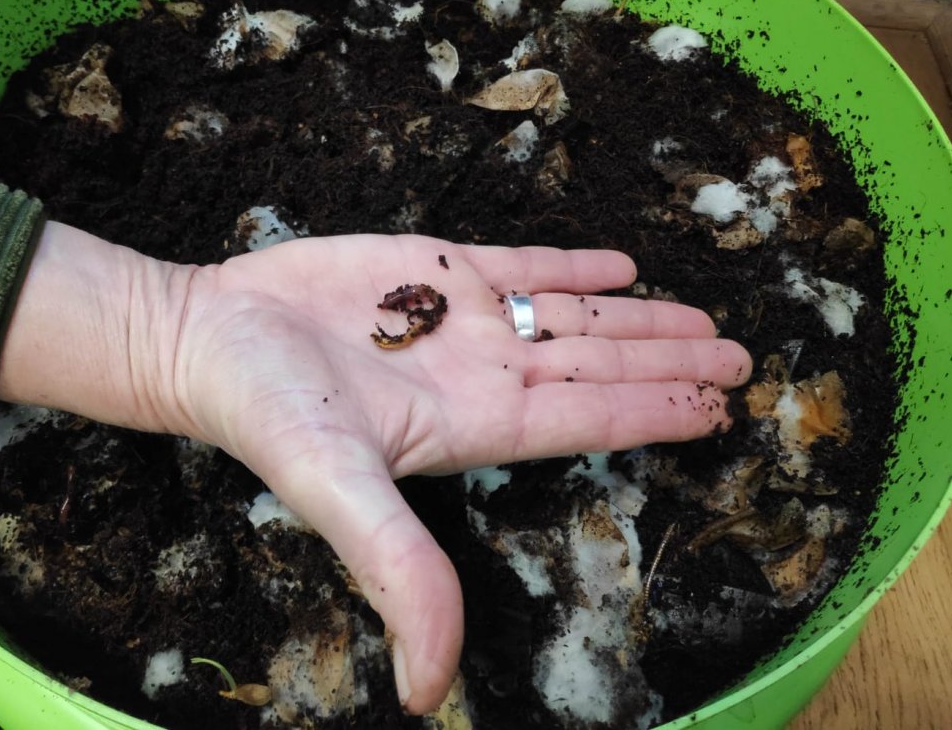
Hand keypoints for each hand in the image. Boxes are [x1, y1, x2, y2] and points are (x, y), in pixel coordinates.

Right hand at [0, 224, 750, 713]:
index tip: (720, 406)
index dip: (655, 412)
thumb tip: (430, 694)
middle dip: (672, 362)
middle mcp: (483, 372)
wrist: (207, 339)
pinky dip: (573, 265)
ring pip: (573, 315)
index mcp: (475, 425)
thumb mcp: (337, 494)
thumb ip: (399, 574)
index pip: (588, 419)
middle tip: (744, 357)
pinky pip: (521, 264)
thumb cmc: (267, 413)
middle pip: (598, 366)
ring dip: (639, 315)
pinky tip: (621, 267)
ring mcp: (463, 316)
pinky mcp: (433, 264)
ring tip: (703, 316)